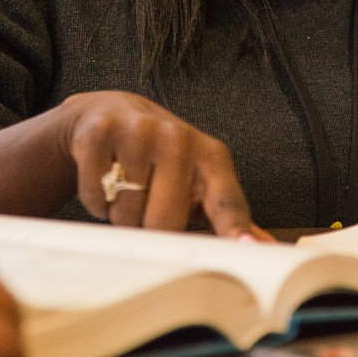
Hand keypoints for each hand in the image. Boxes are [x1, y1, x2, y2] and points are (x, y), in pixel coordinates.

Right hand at [56, 90, 260, 237]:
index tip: (243, 246)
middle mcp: (178, 138)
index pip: (225, 199)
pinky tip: (103, 175)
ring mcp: (139, 131)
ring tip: (124, 184)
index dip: (233, 226)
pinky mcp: (101, 132)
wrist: (107, 111)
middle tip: (146, 201)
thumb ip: (226, 213)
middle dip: (149, 225)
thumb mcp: (197, 175)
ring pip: (126, 215)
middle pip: (165, 222)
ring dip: (120, 213)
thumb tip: (262, 245)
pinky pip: (95, 197)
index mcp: (209, 155)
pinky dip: (95, 200)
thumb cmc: (158, 152)